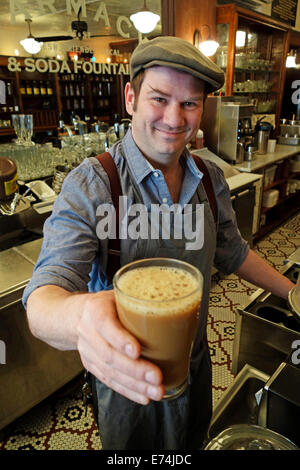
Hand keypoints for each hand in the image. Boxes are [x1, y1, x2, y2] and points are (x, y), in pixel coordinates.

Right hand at [76, 290, 164, 404]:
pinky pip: (109, 381)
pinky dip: (127, 390)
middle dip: (135, 369)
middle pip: (109, 355)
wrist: (77, 315)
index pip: (106, 326)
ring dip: (135, 385)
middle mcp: (88, 331)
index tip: (137, 350)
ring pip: (110, 372)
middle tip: (157, 376)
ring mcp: (87, 351)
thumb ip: (137, 300)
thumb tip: (172, 306)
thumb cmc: (107, 303)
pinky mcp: (91, 365)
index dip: (121, 340)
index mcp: (95, 310)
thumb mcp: (118, 294)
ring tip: (156, 391)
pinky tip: (143, 396)